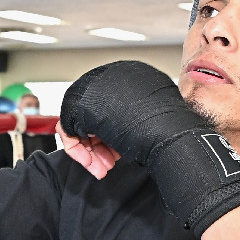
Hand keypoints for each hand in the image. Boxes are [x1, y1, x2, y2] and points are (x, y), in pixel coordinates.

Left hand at [59, 61, 239, 235]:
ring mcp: (98, 84)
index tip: (117, 153)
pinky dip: (76, 149)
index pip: (107, 104)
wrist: (173, 137)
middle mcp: (114, 73)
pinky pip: (66, 125)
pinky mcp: (83, 100)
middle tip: (106, 164)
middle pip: (91, 110)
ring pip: (77, 119)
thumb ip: (132, 118)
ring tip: (102, 167)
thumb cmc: (171, 133)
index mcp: (134, 74)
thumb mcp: (151, 121)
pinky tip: (93, 163)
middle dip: (97, 142)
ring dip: (88, 149)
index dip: (110, 133)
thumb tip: (114, 131)